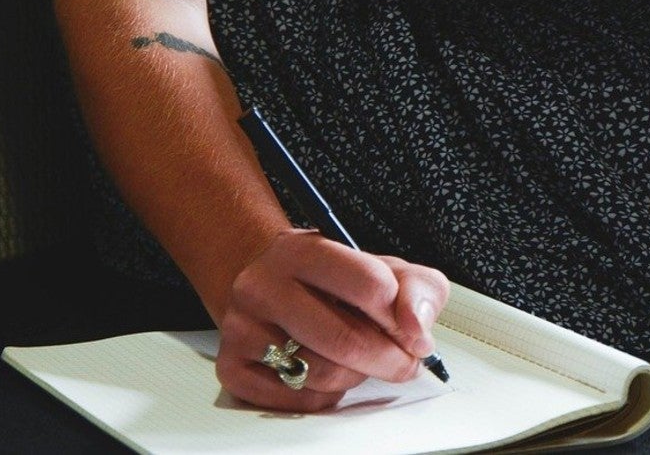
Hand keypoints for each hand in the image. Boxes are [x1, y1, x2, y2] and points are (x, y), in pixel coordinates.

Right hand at [215, 228, 449, 411]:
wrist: (269, 288)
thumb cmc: (333, 283)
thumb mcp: (383, 269)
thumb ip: (416, 289)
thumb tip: (416, 329)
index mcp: (302, 250)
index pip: (369, 284)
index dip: (401, 317)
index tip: (410, 330)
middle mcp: (263, 285)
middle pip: (345, 340)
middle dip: (389, 360)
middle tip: (403, 362)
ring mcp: (242, 327)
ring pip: (322, 374)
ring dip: (356, 375)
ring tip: (357, 359)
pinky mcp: (233, 367)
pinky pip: (299, 399)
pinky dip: (326, 394)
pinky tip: (325, 370)